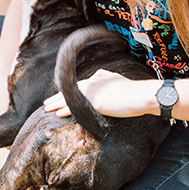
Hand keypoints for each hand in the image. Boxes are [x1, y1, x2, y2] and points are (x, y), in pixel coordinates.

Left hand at [43, 69, 157, 117]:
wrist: (141, 95)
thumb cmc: (134, 92)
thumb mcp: (118, 82)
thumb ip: (107, 83)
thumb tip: (102, 88)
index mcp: (100, 76)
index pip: (80, 84)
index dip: (68, 90)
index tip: (59, 95)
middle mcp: (94, 81)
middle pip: (71, 88)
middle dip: (58, 96)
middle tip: (46, 102)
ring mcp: (94, 90)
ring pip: (70, 96)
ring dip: (57, 103)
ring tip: (47, 108)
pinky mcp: (95, 101)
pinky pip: (76, 105)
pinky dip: (66, 109)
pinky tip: (58, 113)